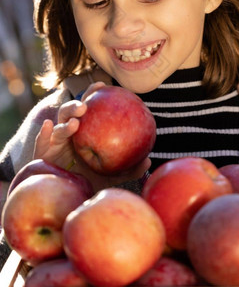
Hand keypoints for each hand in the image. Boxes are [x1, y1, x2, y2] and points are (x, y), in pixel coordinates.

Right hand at [33, 81, 150, 190]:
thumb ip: (128, 169)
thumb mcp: (110, 176)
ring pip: (57, 125)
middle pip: (69, 113)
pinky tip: (49, 126)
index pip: (86, 110)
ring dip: (65, 120)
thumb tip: (149, 160)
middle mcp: (67, 135)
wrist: (67, 201)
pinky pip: (41, 142)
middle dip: (76, 105)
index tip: (101, 85)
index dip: (91, 95)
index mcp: (82, 133)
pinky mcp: (41, 156)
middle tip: (86, 106)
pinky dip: (44, 133)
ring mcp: (53, 143)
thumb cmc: (88, 183)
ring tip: (75, 121)